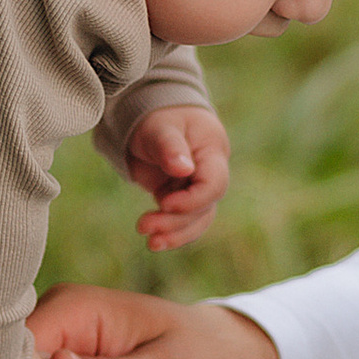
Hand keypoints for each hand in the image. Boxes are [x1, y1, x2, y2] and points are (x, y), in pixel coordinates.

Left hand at [124, 107, 232, 251]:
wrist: (150, 117)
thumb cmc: (158, 116)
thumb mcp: (160, 127)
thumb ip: (170, 147)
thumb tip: (184, 169)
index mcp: (212, 151)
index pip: (214, 184)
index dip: (193, 200)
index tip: (164, 203)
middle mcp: (210, 172)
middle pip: (205, 207)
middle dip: (176, 221)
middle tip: (144, 225)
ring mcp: (197, 186)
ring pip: (197, 219)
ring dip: (175, 233)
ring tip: (150, 242)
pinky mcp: (182, 196)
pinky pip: (184, 220)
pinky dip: (171, 232)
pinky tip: (154, 241)